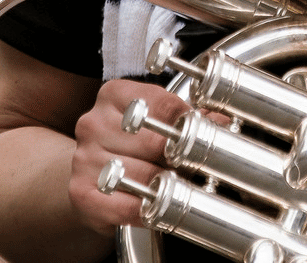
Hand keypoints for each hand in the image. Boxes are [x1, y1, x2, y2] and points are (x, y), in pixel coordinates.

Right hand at [65, 79, 196, 232]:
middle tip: (191, 167)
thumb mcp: (155, 122)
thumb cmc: (130, 145)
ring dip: (164, 186)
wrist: (92, 176)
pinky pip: (124, 206)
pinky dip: (145, 210)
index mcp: (114, 95)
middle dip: (178, 158)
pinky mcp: (81, 192)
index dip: (187, 121)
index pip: (162, 102)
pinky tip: (154, 207)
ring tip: (173, 187)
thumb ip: (190, 117)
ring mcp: (84, 158)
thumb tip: (225, 121)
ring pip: (142, 175)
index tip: (201, 133)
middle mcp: (94, 123)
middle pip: (154, 141)